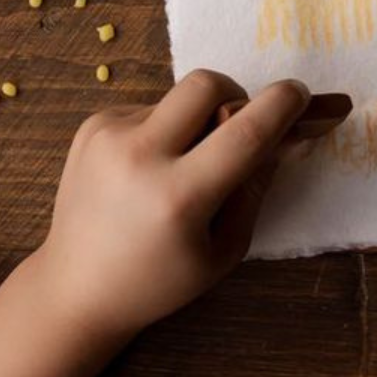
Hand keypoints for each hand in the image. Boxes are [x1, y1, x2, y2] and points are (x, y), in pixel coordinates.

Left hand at [34, 69, 310, 341]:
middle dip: (235, 94)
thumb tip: (290, 131)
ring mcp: (108, 137)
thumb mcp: (226, 248)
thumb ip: (258, 184)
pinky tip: (148, 172)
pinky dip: (165, 130)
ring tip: (180, 168)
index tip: (301, 94)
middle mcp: (139, 157)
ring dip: (196, 120)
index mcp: (179, 198)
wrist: (75, 291)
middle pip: (207, 84)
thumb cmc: (161, 280)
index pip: (246, 131)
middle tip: (238, 127)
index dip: (283, 105)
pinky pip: (151, 108)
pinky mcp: (91, 126)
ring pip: (179, 97)